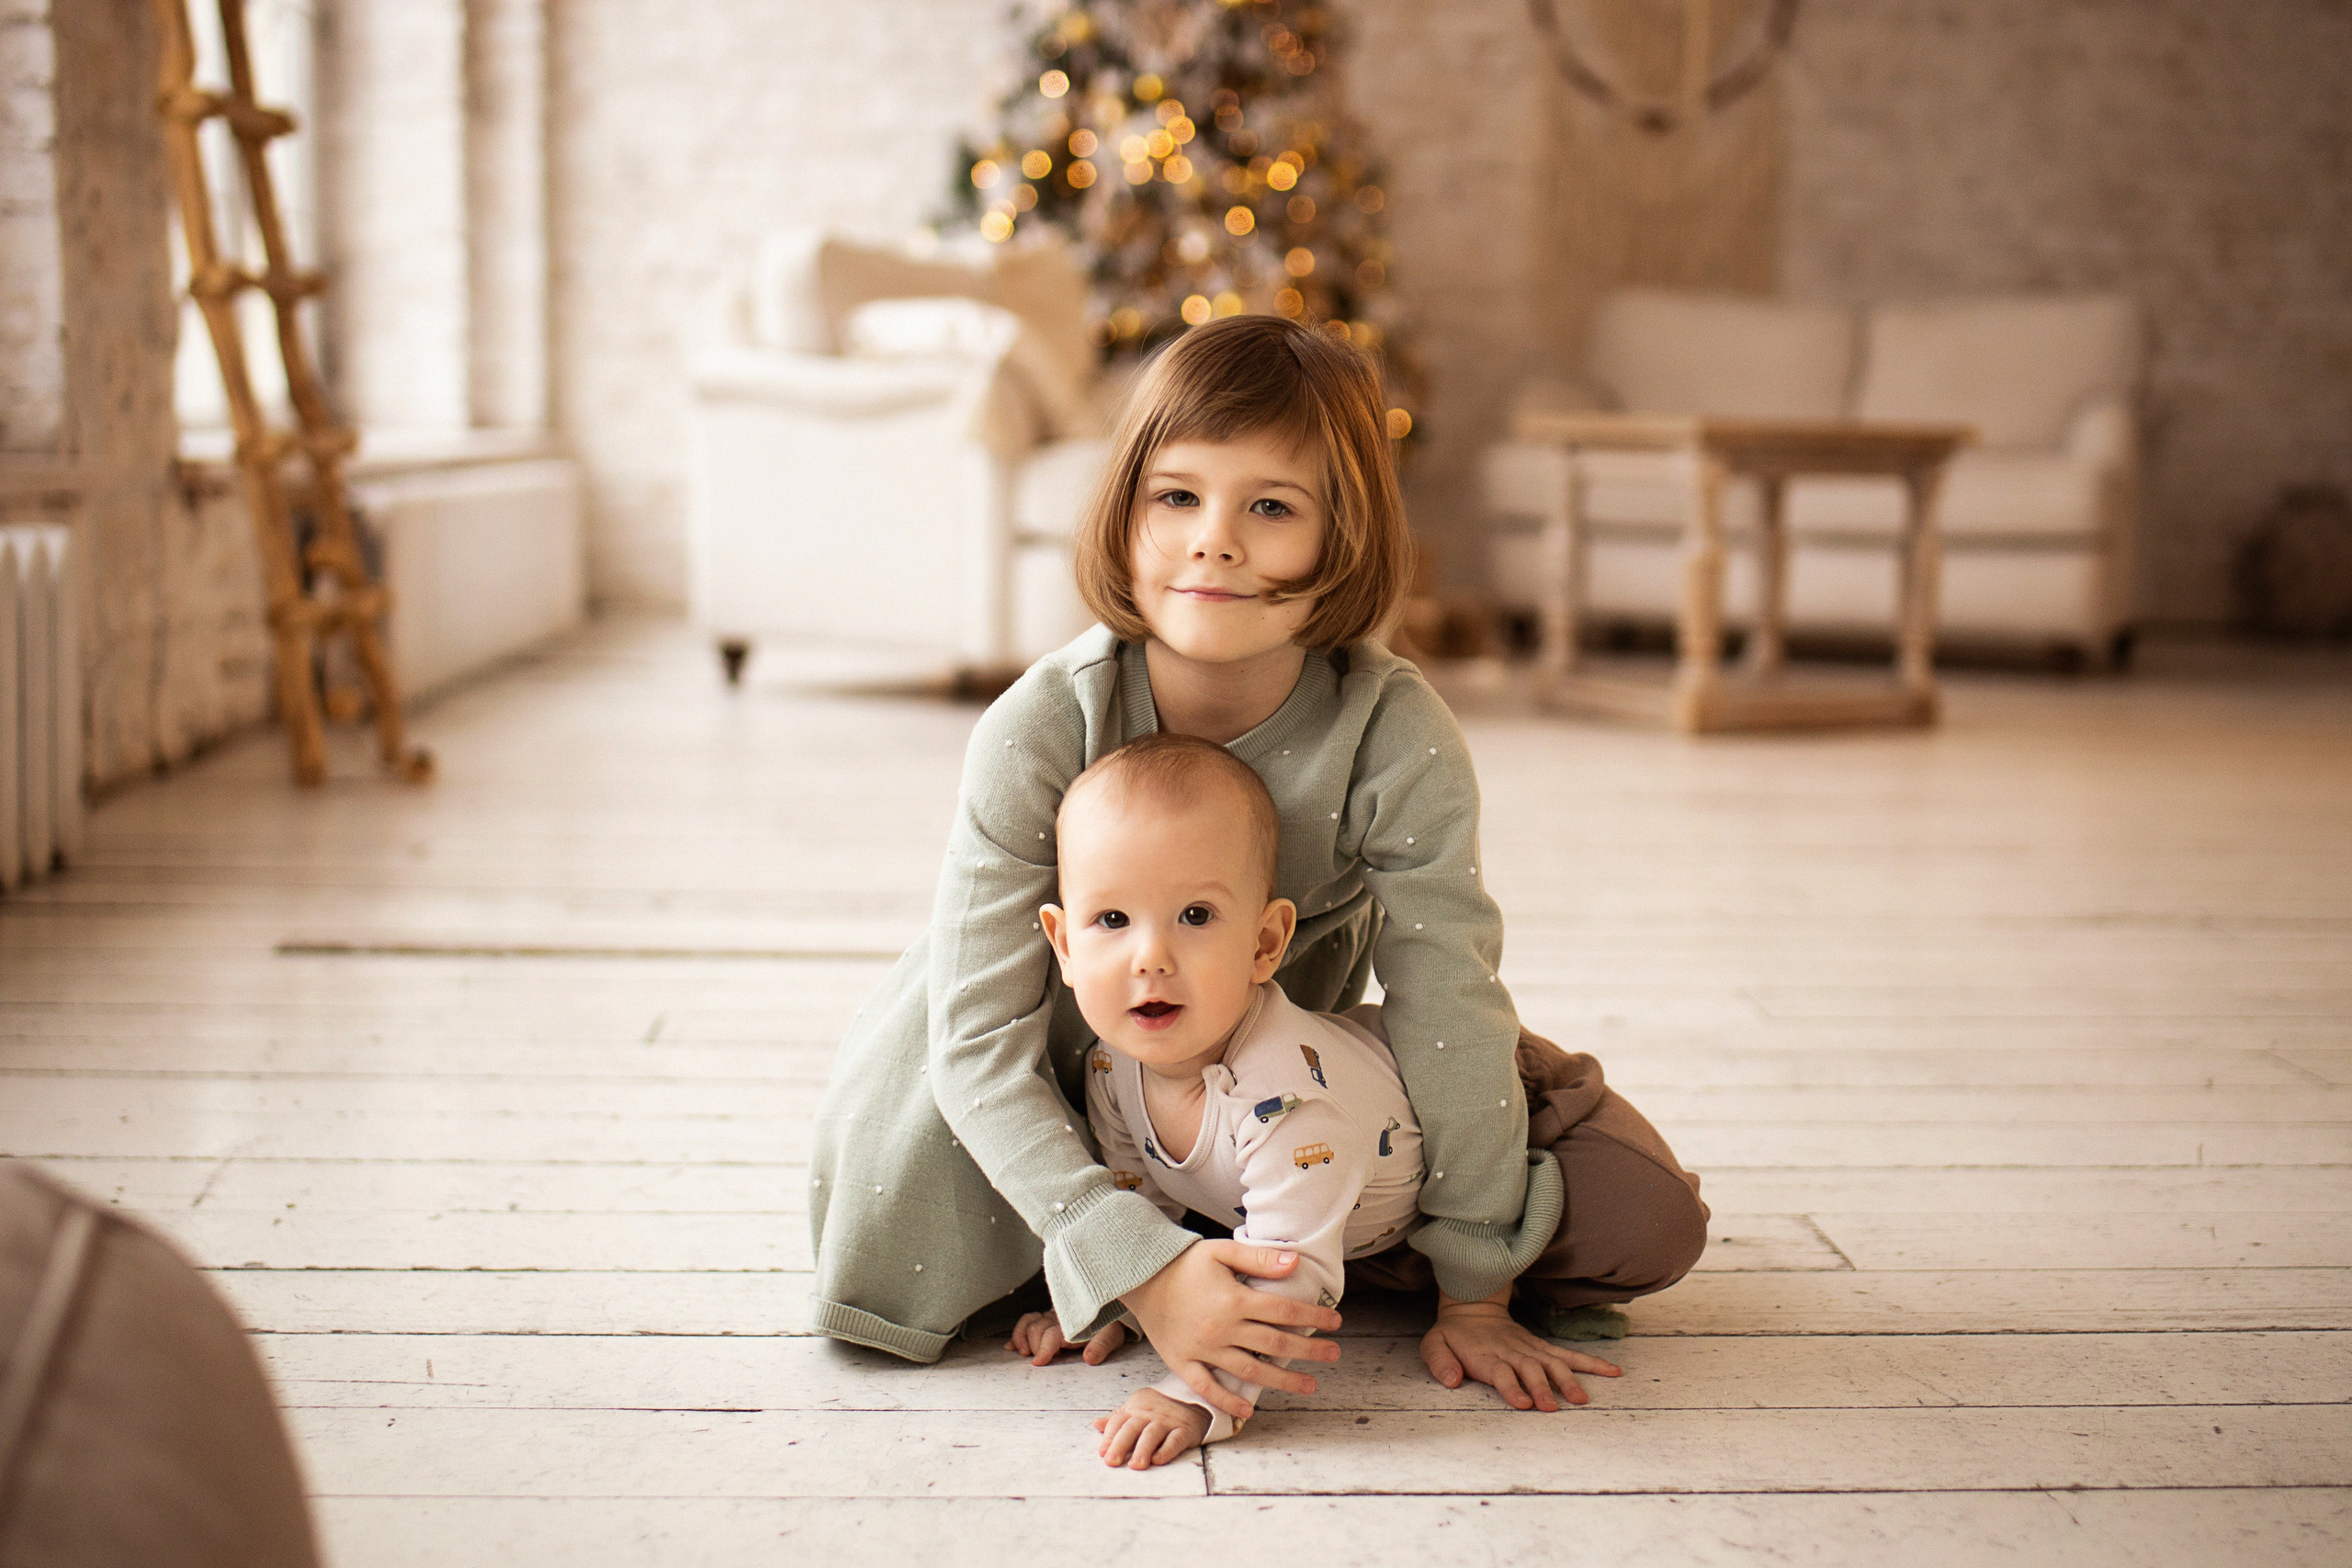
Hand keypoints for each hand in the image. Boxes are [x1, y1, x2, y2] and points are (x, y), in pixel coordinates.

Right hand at [1006, 1311, 1127, 1366]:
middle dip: (1034, 1346)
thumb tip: (1090, 1358)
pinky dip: (1017, 1333)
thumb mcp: (1112, 1336)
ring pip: (1028, 1321)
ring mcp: (1050, 1317)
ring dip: (1022, 1337)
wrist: (1109, 1312)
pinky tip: (1012, 1346)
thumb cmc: (1108, 1327)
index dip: (1043, 1348)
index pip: (1052, 1334)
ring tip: (1024, 1353)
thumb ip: (1102, 1346)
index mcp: (1074, 1323)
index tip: (1038, 1363)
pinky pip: (1027, 1320)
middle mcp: (1059, 1318)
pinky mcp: (1045, 1319)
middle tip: (1039, 1360)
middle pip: (1036, 1328)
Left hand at [1092, 1387, 1211, 1468]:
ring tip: (1135, 1465)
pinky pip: (1175, 1440)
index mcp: (1135, 1409)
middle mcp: (1150, 1414)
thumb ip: (1117, 1418)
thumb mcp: (1137, 1408)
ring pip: (1152, 1434)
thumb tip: (1096, 1424)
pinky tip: (1158, 1460)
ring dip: (1142, 1450)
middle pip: (1132, 1428)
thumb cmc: (1160, 1408)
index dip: (1109, 1437)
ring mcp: (1167, 1422)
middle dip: (1120, 1445)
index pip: (1119, 1422)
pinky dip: (1166, 1450)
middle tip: (1112, 1462)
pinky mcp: (1185, 1430)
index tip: (1102, 1453)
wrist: (1193, 1399)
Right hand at [1120, 1240, 1342, 1421]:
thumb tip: (1296, 1262)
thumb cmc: (1183, 1263)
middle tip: (1334, 1354)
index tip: (1335, 1322)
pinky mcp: (1183, 1362)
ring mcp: (1202, 1350)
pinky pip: (1207, 1387)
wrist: (1139, 1278)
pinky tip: (1250, 1409)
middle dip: (1309, 1350)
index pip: (1284, 1310)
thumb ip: (1259, 1258)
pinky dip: (1228, 1400)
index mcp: (1234, 1300)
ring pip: (1249, 1371)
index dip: (1313, 1317)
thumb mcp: (1221, 1251)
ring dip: (1283, 1380)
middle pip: (1274, 1344)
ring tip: (1310, 1385)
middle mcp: (1221, 1329)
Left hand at [1422, 1291, 1621, 1411]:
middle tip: (1552, 1408)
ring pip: (1552, 1363)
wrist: (1472, 1307)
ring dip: (1568, 1380)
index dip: (1511, 1387)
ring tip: (1582, 1399)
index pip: (1501, 1372)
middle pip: (1529, 1370)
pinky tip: (1612, 1371)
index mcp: (1485, 1355)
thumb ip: (1439, 1361)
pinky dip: (1590, 1362)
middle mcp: (1511, 1351)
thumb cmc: (1452, 1335)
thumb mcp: (1433, 1344)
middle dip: (1541, 1389)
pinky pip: (1568, 1355)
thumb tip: (1451, 1380)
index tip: (1523, 1404)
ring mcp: (1529, 1348)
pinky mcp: (1542, 1348)